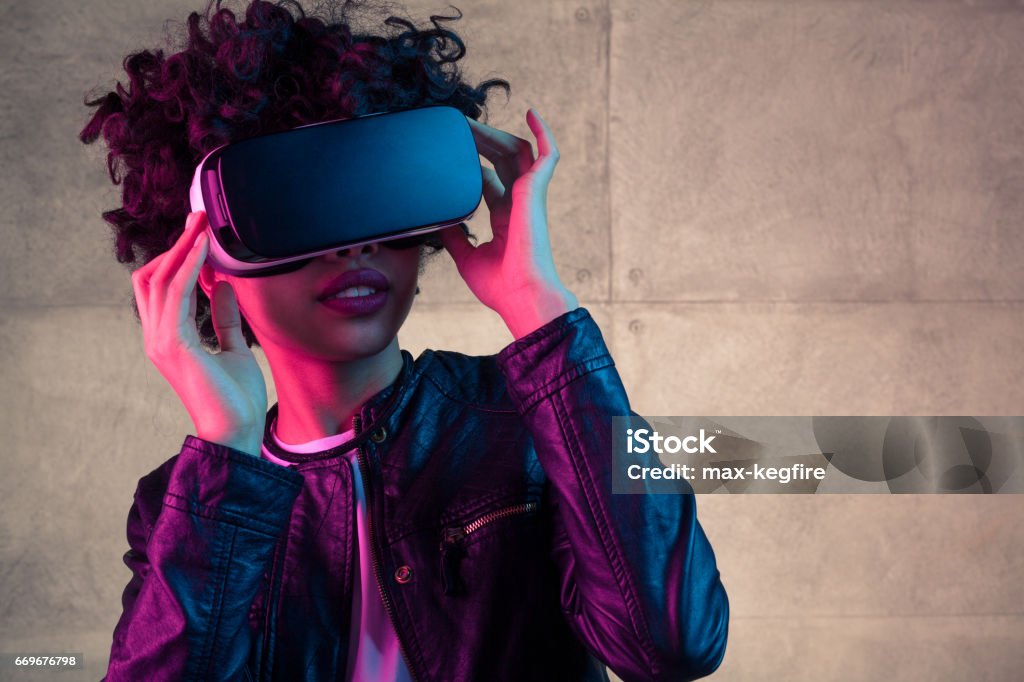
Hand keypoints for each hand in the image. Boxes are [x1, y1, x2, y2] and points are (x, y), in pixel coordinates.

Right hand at [131, 211, 267, 456]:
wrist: (238, 432)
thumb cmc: (237, 399)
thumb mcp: (234, 349)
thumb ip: (225, 319)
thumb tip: (224, 286)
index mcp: (169, 338)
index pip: (163, 287)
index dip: (178, 257)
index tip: (201, 234)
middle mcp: (158, 337)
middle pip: (153, 276)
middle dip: (176, 244)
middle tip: (200, 219)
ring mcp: (162, 341)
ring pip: (161, 279)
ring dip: (183, 248)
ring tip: (203, 224)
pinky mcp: (175, 345)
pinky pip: (177, 295)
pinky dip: (189, 268)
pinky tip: (204, 250)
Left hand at [440, 108, 578, 338]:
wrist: (522, 296)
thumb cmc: (500, 287)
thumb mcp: (466, 258)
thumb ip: (454, 237)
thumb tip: (438, 220)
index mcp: (504, 219)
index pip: (488, 180)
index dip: (471, 163)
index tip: (452, 151)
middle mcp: (518, 204)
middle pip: (500, 161)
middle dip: (479, 142)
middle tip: (458, 127)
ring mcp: (528, 197)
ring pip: (517, 152)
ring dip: (496, 134)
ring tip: (472, 122)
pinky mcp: (535, 192)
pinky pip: (546, 155)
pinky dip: (543, 133)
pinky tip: (531, 112)